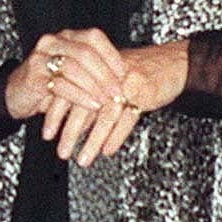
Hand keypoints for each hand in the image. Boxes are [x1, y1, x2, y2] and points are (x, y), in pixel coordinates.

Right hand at [6, 26, 124, 124]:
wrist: (15, 95)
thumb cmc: (49, 84)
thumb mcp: (73, 73)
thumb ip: (93, 69)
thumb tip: (126, 77)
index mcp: (66, 37)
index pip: (94, 37)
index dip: (111, 55)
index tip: (125, 73)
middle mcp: (52, 42)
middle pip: (85, 53)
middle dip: (105, 74)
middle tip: (118, 91)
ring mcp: (41, 57)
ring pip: (74, 68)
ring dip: (94, 86)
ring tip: (106, 100)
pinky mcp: (33, 75)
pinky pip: (61, 85)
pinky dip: (80, 96)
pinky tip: (91, 105)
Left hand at [60, 38, 189, 166]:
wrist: (173, 62)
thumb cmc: (138, 72)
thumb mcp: (108, 79)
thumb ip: (87, 95)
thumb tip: (62, 117)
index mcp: (95, 69)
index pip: (68, 91)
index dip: (56, 114)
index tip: (47, 134)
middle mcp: (108, 76)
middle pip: (84, 106)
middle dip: (70, 132)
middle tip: (62, 152)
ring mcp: (126, 84)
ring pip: (105, 115)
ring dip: (92, 140)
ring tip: (83, 159)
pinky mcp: (144, 93)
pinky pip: (128, 118)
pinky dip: (117, 136)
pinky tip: (107, 151)